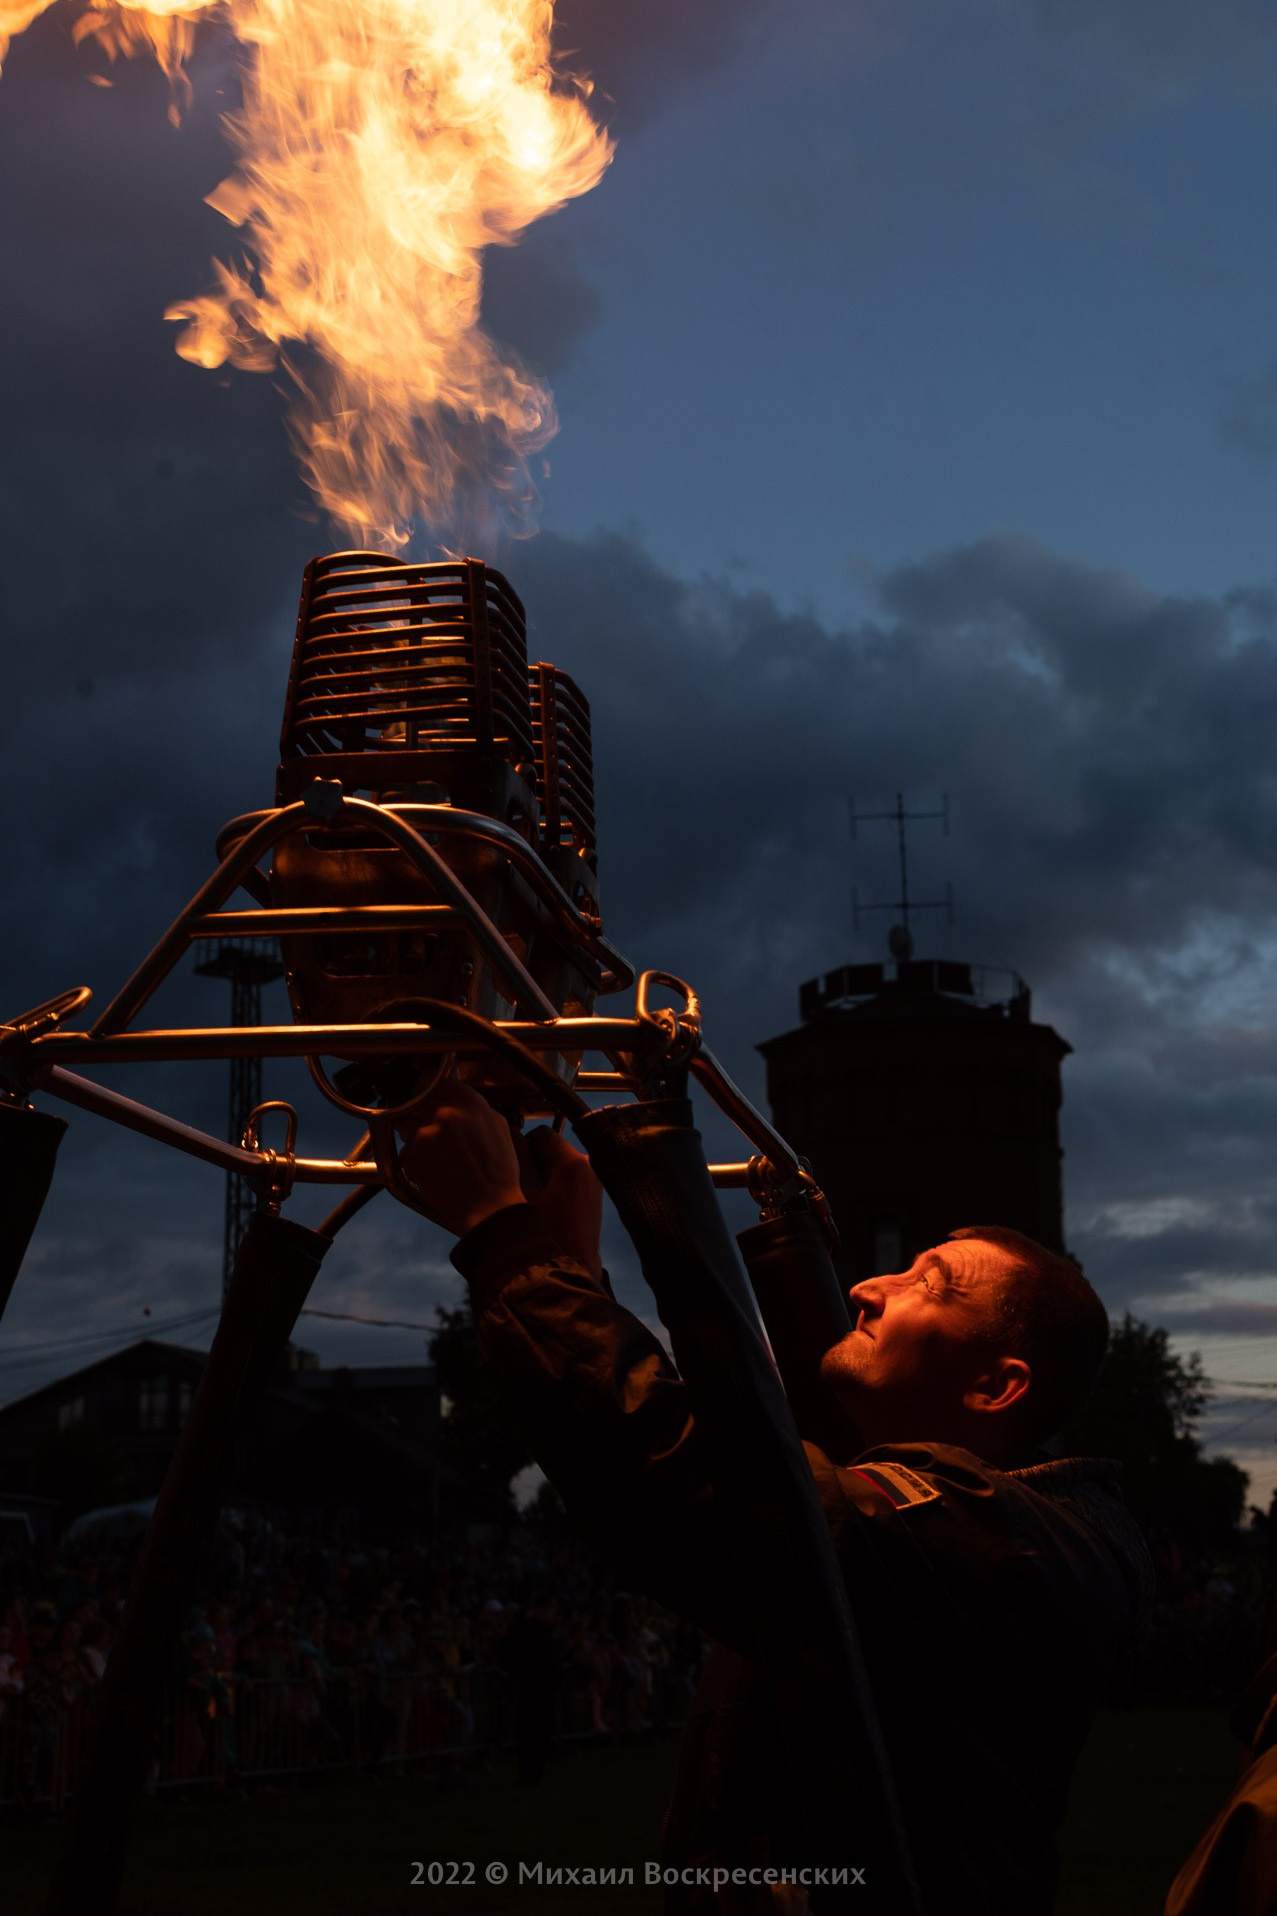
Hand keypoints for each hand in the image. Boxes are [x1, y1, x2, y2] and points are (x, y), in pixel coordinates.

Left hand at [397, 1076, 525, 1237]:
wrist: (489, 1207)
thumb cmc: (498, 1171)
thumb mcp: (497, 1126)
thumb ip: (473, 1104)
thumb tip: (457, 1089)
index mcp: (468, 1102)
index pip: (431, 1079)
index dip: (426, 1087)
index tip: (424, 1092)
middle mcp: (444, 1114)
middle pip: (416, 1102)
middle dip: (421, 1113)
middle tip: (434, 1131)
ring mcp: (425, 1135)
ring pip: (407, 1126)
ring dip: (416, 1136)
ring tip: (439, 1155)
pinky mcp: (412, 1157)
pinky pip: (407, 1150)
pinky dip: (416, 1158)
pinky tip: (435, 1169)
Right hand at [516, 1126, 603, 1280]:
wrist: (562, 1275)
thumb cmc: (540, 1237)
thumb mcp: (519, 1193)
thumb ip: (513, 1157)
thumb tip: (506, 1131)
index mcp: (573, 1162)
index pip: (540, 1134)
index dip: (521, 1149)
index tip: (512, 1172)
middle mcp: (590, 1167)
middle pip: (549, 1150)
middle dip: (532, 1165)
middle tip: (521, 1192)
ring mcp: (594, 1183)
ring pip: (556, 1166)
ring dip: (541, 1179)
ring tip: (532, 1205)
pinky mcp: (593, 1197)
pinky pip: (566, 1181)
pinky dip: (552, 1189)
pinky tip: (544, 1212)